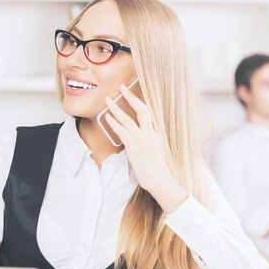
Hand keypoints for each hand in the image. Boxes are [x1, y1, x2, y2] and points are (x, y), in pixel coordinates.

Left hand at [104, 83, 187, 212]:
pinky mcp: (135, 148)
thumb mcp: (155, 149)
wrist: (161, 181)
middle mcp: (150, 134)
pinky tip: (107, 118)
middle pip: (140, 110)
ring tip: (107, 100)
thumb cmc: (158, 169)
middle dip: (129, 97)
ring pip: (127, 120)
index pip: (148, 111)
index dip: (138, 100)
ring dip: (116, 108)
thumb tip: (135, 135)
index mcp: (156, 133)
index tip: (130, 92)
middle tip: (120, 87)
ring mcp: (142, 141)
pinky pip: (122, 132)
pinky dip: (114, 123)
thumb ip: (147, 140)